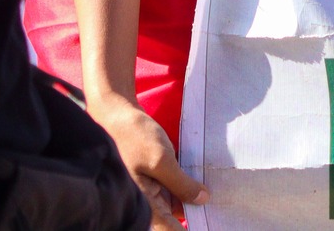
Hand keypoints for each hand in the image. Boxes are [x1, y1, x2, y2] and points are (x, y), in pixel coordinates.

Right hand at [89, 91, 208, 230]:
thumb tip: (202, 200)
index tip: (210, 222)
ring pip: (174, 203)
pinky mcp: (153, 177)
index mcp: (141, 204)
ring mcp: (148, 189)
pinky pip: (171, 189)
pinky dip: (184, 186)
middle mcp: (143, 201)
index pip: (168, 228)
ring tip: (213, 193)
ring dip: (191, 199)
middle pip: (172, 218)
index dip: (188, 227)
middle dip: (194, 212)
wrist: (115, 114)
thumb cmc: (133, 137)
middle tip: (218, 207)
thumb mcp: (161, 160)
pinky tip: (201, 181)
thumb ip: (180, 183)